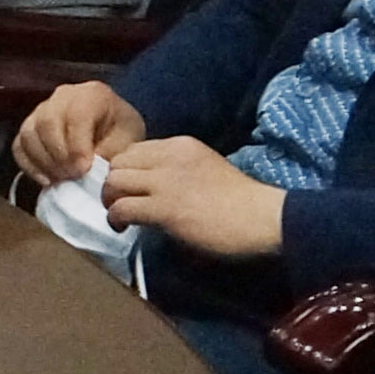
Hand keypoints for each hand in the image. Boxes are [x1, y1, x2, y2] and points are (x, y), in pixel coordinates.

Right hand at [13, 79, 147, 189]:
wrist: (114, 131)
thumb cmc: (122, 135)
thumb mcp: (126, 143)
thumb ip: (107, 155)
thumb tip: (84, 173)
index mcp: (92, 94)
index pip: (75, 115)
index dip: (77, 145)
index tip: (84, 170)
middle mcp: (63, 96)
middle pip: (47, 122)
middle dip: (58, 155)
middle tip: (72, 177)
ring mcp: (42, 109)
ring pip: (29, 133)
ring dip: (43, 161)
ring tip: (62, 180)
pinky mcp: (30, 127)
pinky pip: (19, 145)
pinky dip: (29, 166)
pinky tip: (47, 181)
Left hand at [102, 137, 286, 260]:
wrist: (263, 218)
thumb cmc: (240, 200)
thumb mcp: (205, 169)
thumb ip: (177, 170)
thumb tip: (150, 186)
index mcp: (181, 145)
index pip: (135, 149)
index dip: (125, 169)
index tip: (128, 187)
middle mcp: (170, 157)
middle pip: (119, 162)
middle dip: (113, 183)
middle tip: (118, 201)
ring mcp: (166, 181)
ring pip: (114, 181)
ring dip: (111, 200)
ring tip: (119, 215)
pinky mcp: (165, 207)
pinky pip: (123, 207)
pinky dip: (115, 218)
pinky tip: (123, 227)